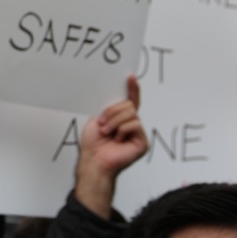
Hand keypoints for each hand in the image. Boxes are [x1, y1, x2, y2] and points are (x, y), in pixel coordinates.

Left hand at [73, 76, 147, 218]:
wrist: (94, 161)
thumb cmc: (93, 144)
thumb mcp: (98, 119)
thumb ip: (109, 108)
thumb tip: (116, 97)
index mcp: (121, 118)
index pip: (130, 100)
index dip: (132, 88)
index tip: (130, 76)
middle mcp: (131, 124)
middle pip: (129, 105)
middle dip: (112, 112)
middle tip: (102, 123)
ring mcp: (138, 132)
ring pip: (131, 113)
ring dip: (114, 121)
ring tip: (107, 132)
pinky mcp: (142, 142)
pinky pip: (135, 125)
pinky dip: (122, 130)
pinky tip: (117, 139)